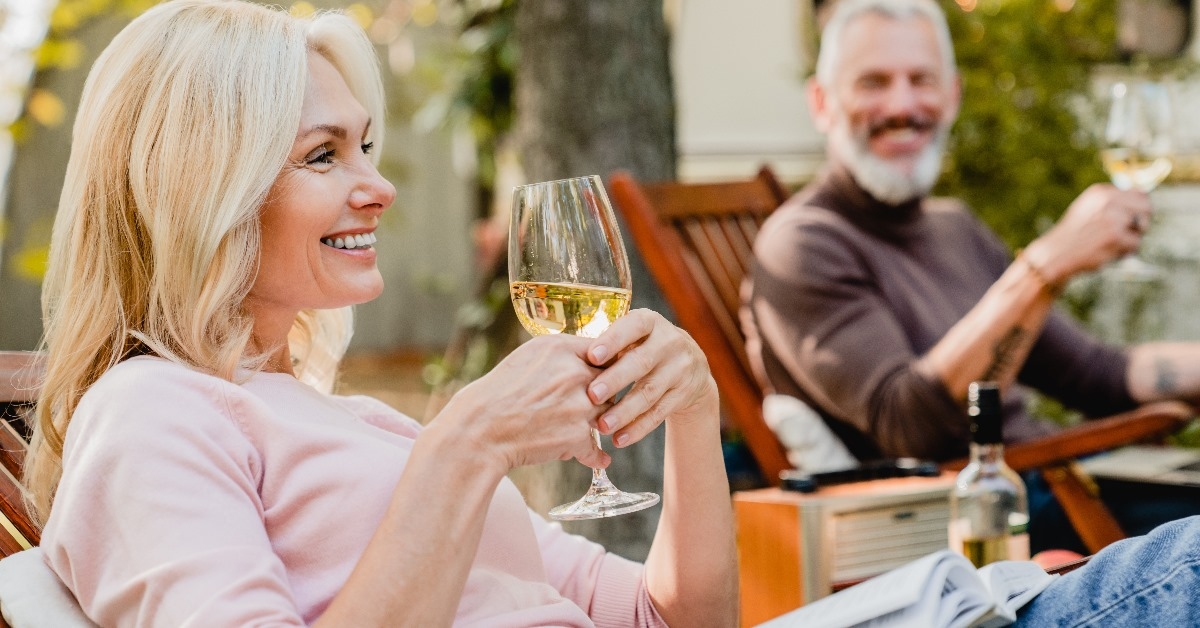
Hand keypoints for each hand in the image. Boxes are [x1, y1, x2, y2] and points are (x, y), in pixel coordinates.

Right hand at [436, 334, 609, 471]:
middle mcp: (574, 372)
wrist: (479, 431)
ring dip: (594, 424)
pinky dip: (594, 456)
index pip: (603, 351)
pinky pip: (596, 448)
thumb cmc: (497, 395)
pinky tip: (597, 460)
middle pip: (610, 383)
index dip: (603, 367)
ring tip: (573, 430)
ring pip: (605, 414)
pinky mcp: (576, 435)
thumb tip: (587, 360)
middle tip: (584, 407)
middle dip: (600, 396)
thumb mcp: (527, 359)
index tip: (601, 377)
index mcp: (560, 348)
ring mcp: (579, 404)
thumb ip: (560, 356)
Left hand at [583, 309, 718, 447]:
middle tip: (592, 395)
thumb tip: (569, 360)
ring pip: (649, 392)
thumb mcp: (634, 336)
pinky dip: (638, 428)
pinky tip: (620, 438)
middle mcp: (669, 343)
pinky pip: (658, 413)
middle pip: (641, 362)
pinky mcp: (683, 395)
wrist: (691, 366)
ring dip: (624, 411)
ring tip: (603, 426)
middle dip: (615, 380)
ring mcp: (679, 369)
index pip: (633, 326)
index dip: (613, 341)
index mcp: (650, 322)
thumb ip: (609, 344)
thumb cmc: (644, 347)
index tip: (591, 356)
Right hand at [1029, 183, 1150, 279]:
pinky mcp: (1116, 237)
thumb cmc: (1074, 234)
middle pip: (1146, 208)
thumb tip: (1143, 197)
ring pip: (1141, 228)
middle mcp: (1107, 201)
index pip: (1139, 193)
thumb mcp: (1088, 208)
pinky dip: (1125, 251)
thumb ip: (1112, 202)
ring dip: (1130, 238)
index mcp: (1100, 192)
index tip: (1132, 217)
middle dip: (1140, 222)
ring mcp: (1113, 219)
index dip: (1139, 207)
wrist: (1056, 254)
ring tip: (1109, 243)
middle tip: (1123, 233)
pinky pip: (1135, 244)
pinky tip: (1107, 251)